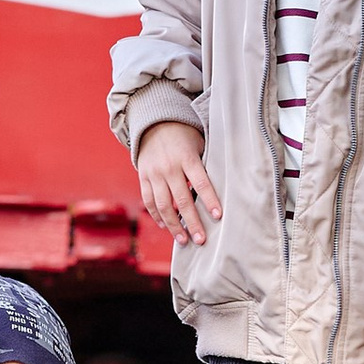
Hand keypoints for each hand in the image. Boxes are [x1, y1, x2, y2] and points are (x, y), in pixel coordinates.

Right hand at [137, 121, 223, 246]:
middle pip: (182, 200)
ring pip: (163, 205)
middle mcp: (169, 167)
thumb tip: (219, 191)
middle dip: (192, 222)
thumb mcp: (199, 144)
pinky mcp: (143, 177)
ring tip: (183, 240)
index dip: (210, 200)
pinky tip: (165, 226)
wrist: (154, 124)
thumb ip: (205, 166)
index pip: (201, 183)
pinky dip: (156, 215)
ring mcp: (154, 173)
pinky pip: (149, 201)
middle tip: (201, 240)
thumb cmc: (184, 136)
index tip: (218, 216)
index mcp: (187, 158)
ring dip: (173, 226)